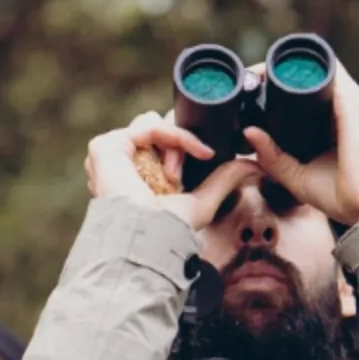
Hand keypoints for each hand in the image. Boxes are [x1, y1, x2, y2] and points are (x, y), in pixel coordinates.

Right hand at [86, 110, 261, 229]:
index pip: (166, 139)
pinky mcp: (106, 146)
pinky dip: (174, 136)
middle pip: (161, 127)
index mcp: (143, 172)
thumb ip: (225, 179)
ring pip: (156, 124)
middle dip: (181, 144)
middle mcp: (126, 161)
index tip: (206, 156)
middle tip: (182, 175)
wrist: (148, 235)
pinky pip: (149, 125)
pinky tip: (183, 157)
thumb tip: (252, 165)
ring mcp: (114, 153)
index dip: (187, 142)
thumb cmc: (169, 229)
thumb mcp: (204, 200)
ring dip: (176, 144)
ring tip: (174, 175)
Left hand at [241, 61, 358, 226]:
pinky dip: (301, 66)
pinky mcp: (351, 100)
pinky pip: (326, 69)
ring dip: (284, 66)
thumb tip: (249, 132)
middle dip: (276, 74)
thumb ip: (273, 158)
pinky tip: (275, 70)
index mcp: (332, 123)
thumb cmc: (342, 197)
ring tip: (253, 75)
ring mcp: (349, 100)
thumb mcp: (296, 177)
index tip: (248, 93)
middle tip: (245, 82)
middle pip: (308, 77)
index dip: (276, 89)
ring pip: (315, 68)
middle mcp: (343, 107)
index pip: (304, 95)